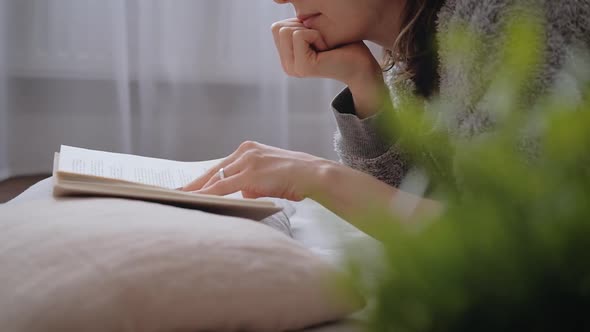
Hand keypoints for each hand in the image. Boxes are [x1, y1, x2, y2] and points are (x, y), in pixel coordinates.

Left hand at [181, 141, 329, 200]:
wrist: (313, 174)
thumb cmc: (295, 178)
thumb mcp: (268, 177)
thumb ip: (251, 183)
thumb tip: (240, 194)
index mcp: (248, 149)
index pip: (220, 166)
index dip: (204, 178)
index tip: (190, 186)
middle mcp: (245, 151)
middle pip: (213, 170)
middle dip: (194, 184)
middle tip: (175, 192)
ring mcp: (246, 161)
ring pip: (215, 178)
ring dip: (197, 190)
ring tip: (180, 198)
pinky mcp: (249, 174)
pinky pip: (222, 187)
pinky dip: (207, 194)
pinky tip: (195, 200)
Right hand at [270, 18, 381, 85]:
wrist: (361, 64)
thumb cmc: (342, 44)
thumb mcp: (313, 29)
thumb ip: (296, 24)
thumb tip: (278, 1)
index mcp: (287, 58)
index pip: (276, 27)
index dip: (298, 24)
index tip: (316, 36)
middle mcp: (287, 66)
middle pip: (277, 28)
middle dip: (302, 26)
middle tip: (320, 40)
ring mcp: (293, 68)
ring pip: (285, 30)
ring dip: (309, 30)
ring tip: (323, 44)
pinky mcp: (303, 67)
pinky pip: (299, 35)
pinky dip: (316, 35)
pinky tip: (325, 48)